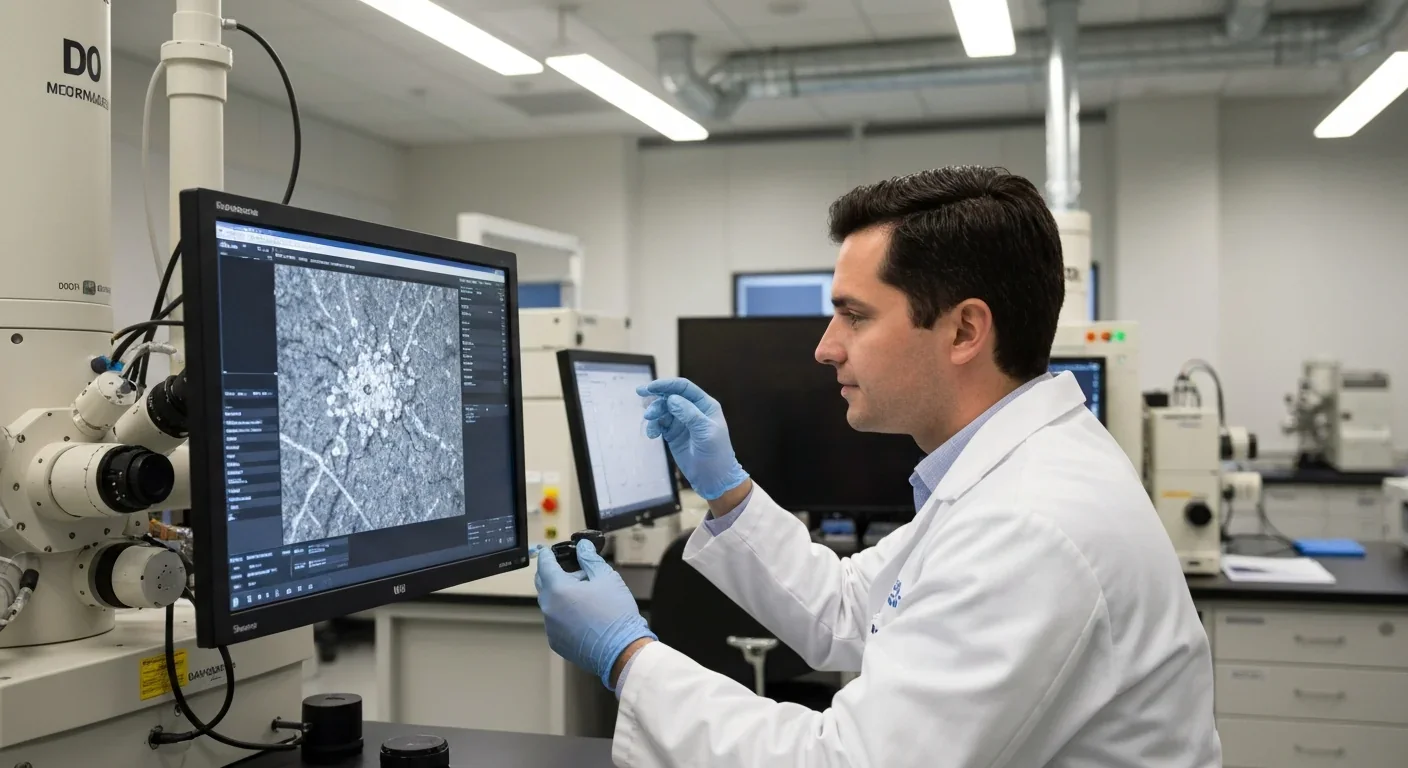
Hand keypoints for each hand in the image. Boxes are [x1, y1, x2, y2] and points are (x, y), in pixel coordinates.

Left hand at [535, 540, 655, 687]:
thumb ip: (590, 559)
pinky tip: (584, 615)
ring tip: (586, 596)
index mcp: (558, 590)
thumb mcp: (606, 578)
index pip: (545, 566)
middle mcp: (549, 609)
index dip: (547, 555)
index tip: (548, 551)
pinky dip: (564, 614)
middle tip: (575, 572)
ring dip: (562, 596)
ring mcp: (551, 628)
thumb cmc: (615, 614)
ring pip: (550, 604)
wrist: (622, 650)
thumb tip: (582, 547)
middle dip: (555, 574)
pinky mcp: (557, 642)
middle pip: (543, 584)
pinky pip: (555, 622)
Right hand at [637, 378, 748, 499]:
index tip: (650, 387)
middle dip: (656, 399)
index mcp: (704, 405)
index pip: (684, 388)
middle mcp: (692, 410)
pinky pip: (659, 424)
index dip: (666, 385)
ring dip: (654, 414)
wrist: (713, 479)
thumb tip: (672, 399)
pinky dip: (653, 426)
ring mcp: (682, 422)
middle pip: (670, 396)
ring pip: (662, 410)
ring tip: (650, 424)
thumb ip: (689, 414)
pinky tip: (652, 435)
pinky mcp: (673, 434)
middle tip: (644, 406)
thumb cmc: (716, 454)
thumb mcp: (705, 432)